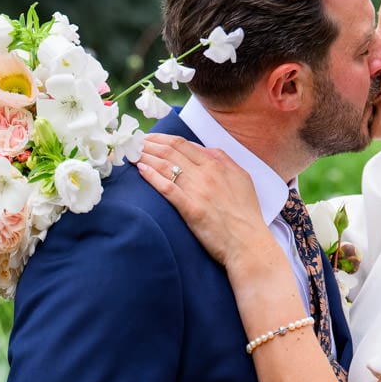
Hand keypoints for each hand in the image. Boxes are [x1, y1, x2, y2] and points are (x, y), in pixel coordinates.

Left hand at [137, 135, 272, 268]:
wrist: (249, 243)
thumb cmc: (246, 214)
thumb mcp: (241, 178)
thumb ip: (223, 160)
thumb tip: (202, 150)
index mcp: (218, 164)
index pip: (183, 144)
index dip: (161, 138)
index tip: (148, 138)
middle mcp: (206, 173)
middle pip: (170, 151)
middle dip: (148, 144)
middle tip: (132, 143)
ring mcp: (198, 190)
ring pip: (166, 166)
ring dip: (145, 157)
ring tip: (131, 153)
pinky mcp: (191, 209)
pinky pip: (167, 188)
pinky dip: (152, 177)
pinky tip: (140, 170)